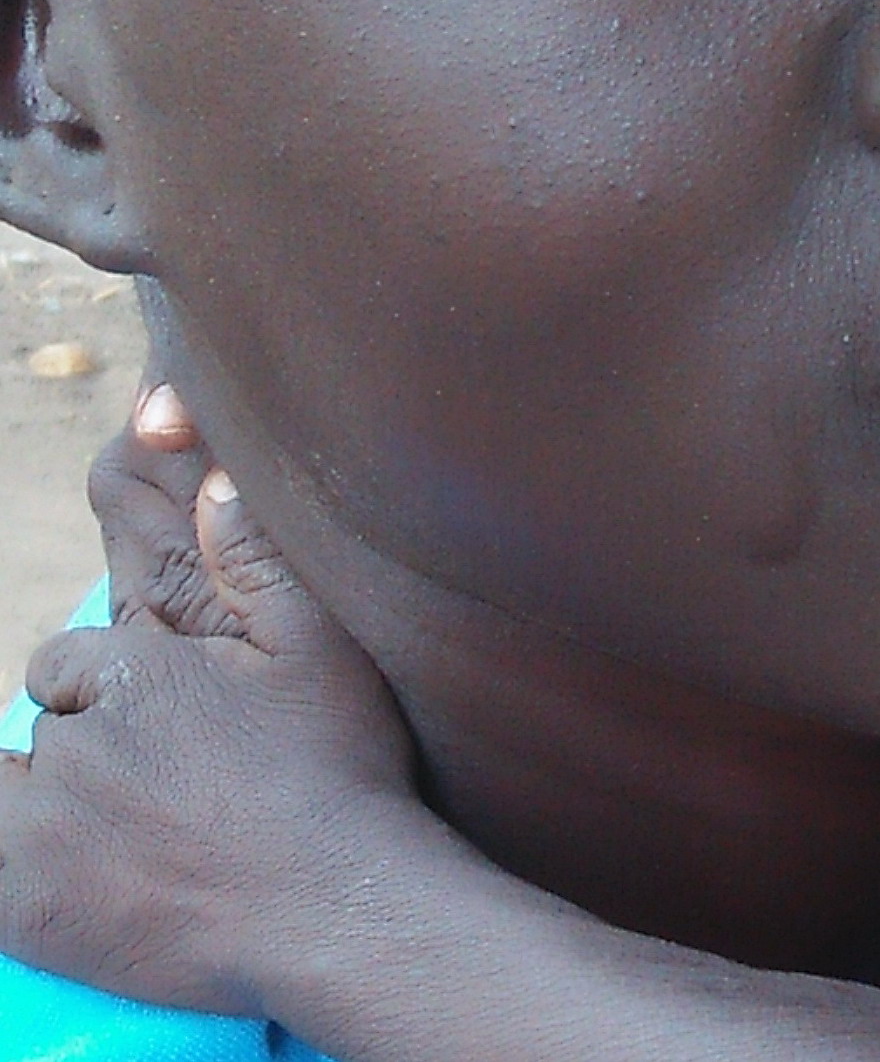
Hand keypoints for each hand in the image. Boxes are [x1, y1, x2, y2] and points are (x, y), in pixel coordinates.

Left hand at [0, 414, 429, 1018]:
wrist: (337, 907)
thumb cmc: (338, 773)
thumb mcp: (320, 649)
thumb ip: (256, 561)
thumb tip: (218, 480)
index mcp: (135, 668)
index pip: (75, 661)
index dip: (121, 687)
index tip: (179, 723)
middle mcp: (74, 739)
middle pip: (48, 723)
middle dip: (93, 741)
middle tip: (170, 783)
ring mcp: (41, 826)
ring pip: (14, 788)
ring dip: (53, 799)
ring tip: (135, 827)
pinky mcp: (24, 904)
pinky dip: (24, 859)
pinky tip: (86, 868)